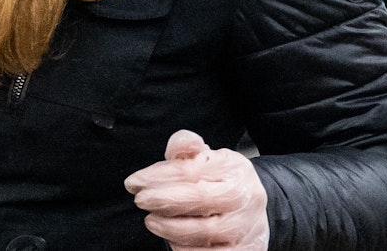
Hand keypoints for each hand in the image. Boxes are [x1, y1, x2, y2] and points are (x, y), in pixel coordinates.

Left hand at [124, 130, 269, 250]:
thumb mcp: (206, 157)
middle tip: (140, 200)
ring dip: (171, 227)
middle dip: (164, 200)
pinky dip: (188, 249)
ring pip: (206, 230)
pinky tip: (172, 241)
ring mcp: (247, 226)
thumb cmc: (220, 181)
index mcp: (234, 168)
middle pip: (201, 198)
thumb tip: (178, 145)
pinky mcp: (245, 250)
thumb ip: (186, 147)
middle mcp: (246, 197)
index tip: (134, 182)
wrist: (252, 208)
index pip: (192, 171)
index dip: (158, 176)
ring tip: (152, 221)